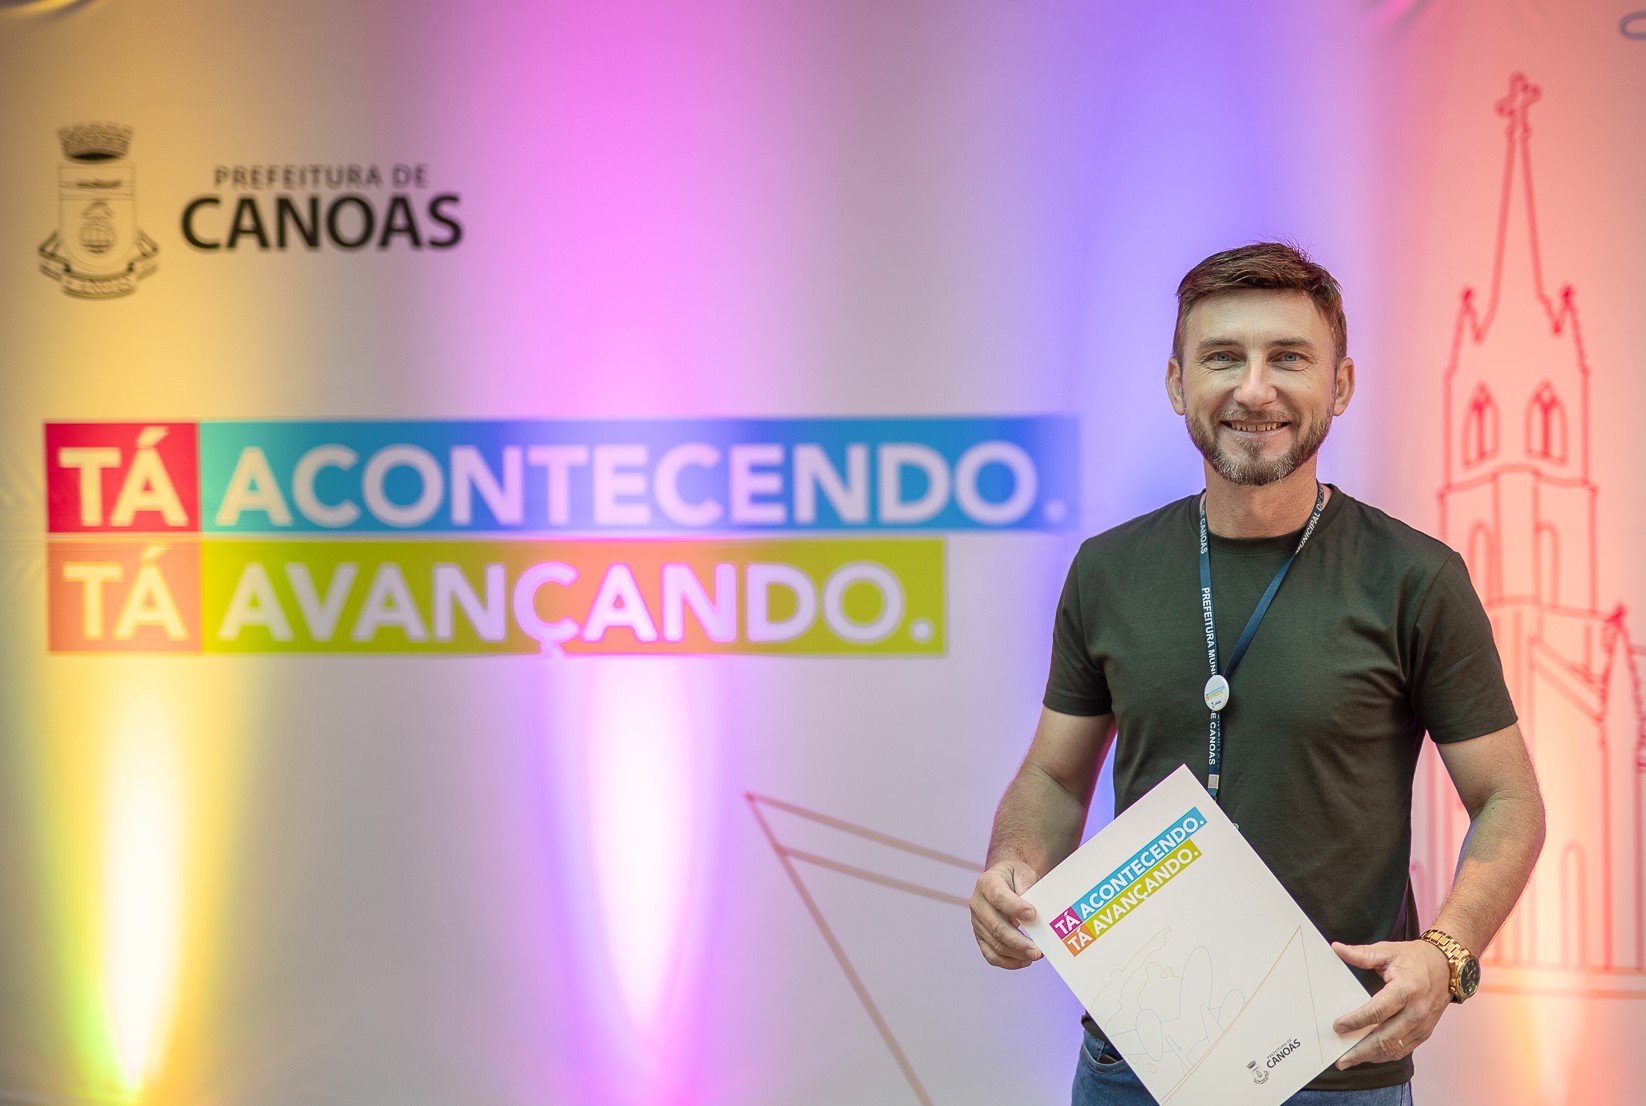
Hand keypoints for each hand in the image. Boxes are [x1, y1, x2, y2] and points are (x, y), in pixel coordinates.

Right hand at [970, 860, 1043, 968]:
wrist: (1006, 879)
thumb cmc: (1017, 878)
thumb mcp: (1024, 875)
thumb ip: (1027, 891)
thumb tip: (1032, 916)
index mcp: (987, 883)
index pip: (998, 897)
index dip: (1015, 908)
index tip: (1033, 915)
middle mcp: (977, 903)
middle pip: (995, 926)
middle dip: (1017, 941)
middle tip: (1037, 950)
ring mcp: (977, 922)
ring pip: (994, 943)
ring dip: (1016, 953)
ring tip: (1035, 955)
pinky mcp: (981, 936)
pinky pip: (991, 955)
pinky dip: (1008, 962)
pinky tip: (1024, 961)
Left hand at [1329, 939, 1451, 1067]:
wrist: (1447, 968)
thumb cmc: (1415, 959)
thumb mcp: (1388, 951)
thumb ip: (1362, 954)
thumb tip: (1337, 948)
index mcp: (1406, 989)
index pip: (1377, 1011)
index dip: (1356, 1021)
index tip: (1337, 1026)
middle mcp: (1416, 1011)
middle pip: (1385, 1038)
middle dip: (1360, 1051)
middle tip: (1340, 1059)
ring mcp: (1422, 1025)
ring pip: (1394, 1048)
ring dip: (1371, 1057)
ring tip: (1350, 1060)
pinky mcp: (1425, 1032)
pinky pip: (1403, 1049)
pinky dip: (1385, 1055)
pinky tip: (1369, 1055)